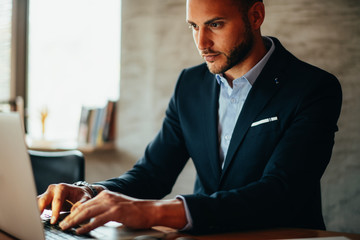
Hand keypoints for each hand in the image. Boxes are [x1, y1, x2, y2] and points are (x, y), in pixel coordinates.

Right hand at [37, 183, 92, 223]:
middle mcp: (53, 189)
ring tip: (34, 219)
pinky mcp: (44, 199)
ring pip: (37, 201)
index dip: (55, 211)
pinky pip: (37, 204)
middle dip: (40, 209)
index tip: (54, 220)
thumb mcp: (85, 197)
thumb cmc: (81, 194)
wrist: (78, 192)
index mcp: (62, 188)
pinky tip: (34, 217)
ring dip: (35, 210)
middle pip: (43, 199)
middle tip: (38, 220)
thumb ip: (82, 203)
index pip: (57, 200)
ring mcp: (47, 193)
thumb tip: (73, 210)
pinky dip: (35, 211)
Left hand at [59, 190, 186, 234]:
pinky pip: (97, 220)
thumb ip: (104, 209)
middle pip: (84, 207)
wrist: (149, 210)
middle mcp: (107, 197)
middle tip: (61, 224)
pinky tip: (80, 230)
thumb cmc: (134, 211)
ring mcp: (111, 204)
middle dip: (71, 217)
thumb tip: (91, 217)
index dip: (73, 212)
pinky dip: (87, 226)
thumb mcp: (116, 207)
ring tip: (66, 227)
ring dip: (74, 221)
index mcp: (106, 195)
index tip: (65, 219)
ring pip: (88, 212)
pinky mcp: (116, 212)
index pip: (85, 203)